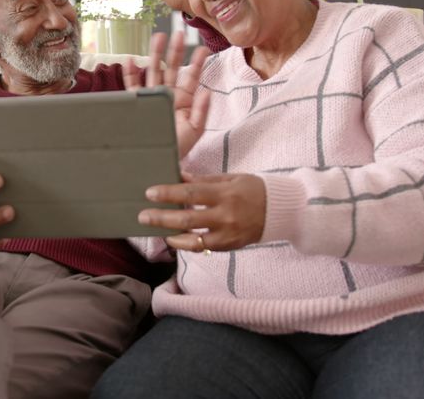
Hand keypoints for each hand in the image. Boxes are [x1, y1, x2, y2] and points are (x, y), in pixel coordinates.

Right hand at [123, 31, 210, 157]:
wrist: (159, 161)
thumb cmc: (178, 149)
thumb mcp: (195, 131)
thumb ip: (201, 111)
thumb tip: (207, 91)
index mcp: (184, 100)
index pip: (192, 77)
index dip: (197, 63)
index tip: (203, 49)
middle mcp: (168, 95)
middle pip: (172, 68)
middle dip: (175, 51)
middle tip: (179, 34)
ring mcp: (152, 98)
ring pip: (153, 72)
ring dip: (154, 55)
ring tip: (158, 37)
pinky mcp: (137, 105)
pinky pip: (132, 87)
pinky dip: (130, 75)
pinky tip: (129, 61)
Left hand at [139, 173, 266, 252]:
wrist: (280, 211)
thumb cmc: (253, 189)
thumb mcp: (230, 179)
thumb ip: (204, 181)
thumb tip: (179, 177)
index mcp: (225, 194)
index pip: (190, 193)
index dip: (168, 193)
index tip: (150, 193)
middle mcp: (225, 215)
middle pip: (186, 219)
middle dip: (161, 218)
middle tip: (143, 216)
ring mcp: (227, 234)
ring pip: (192, 239)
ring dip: (170, 235)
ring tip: (155, 230)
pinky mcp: (229, 246)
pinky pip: (202, 247)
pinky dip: (186, 243)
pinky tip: (174, 238)